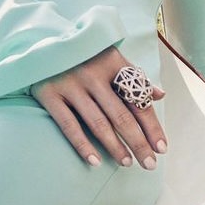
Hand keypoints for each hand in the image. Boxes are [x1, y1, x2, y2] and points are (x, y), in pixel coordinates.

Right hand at [31, 46, 165, 169]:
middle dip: (139, 143)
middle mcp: (94, 74)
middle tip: (150, 165)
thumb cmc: (84, 53)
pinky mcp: (50, 94)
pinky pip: (69, 126)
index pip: (138, 99)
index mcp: (113, 63)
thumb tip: (160, 95)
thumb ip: (134, 76)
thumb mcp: (111, 57)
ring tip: (128, 163)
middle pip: (122, 116)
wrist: (41, 40)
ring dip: (115, 147)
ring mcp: (71, 84)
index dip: (152, 126)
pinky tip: (95, 162)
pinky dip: (83, 146)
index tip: (162, 148)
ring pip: (98, 123)